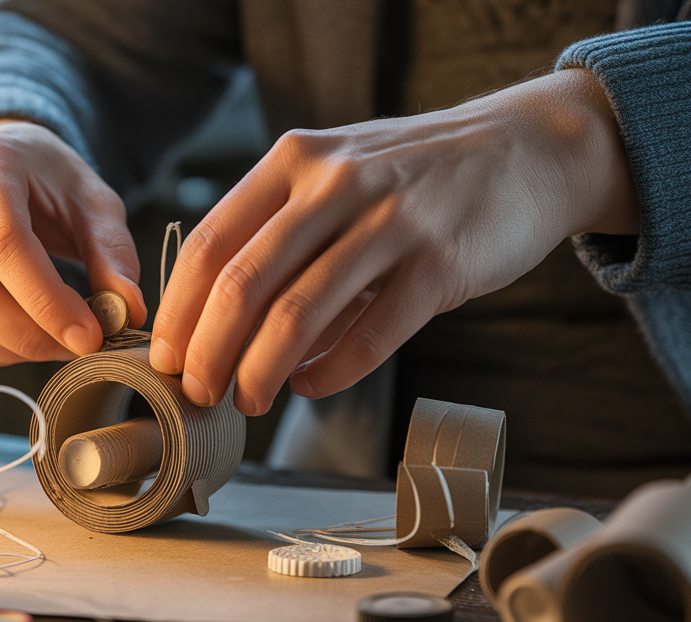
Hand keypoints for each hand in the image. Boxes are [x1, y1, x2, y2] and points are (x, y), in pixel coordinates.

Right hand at [0, 120, 145, 366]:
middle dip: (30, 334)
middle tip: (78, 346)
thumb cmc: (47, 181)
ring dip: (13, 349)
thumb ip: (112, 252)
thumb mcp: (92, 200)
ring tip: (56, 342)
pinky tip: (25, 337)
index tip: (90, 336)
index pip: (2, 242)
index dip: (46, 300)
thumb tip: (126, 311)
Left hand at [150, 68, 638, 414]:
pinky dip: (331, 373)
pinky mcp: (439, 264)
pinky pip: (370, 336)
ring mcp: (390, 221)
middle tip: (198, 393)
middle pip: (242, 284)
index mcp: (292, 162)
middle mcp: (334, 184)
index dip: (178, 311)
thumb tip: (217, 327)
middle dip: (208, 352)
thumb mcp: (333, 178)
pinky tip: (311, 387)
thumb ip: (277, 237)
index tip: (165, 357)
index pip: (208, 244)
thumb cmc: (410, 178)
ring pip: (298, 314)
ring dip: (262, 371)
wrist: (525, 150)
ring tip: (248, 401)